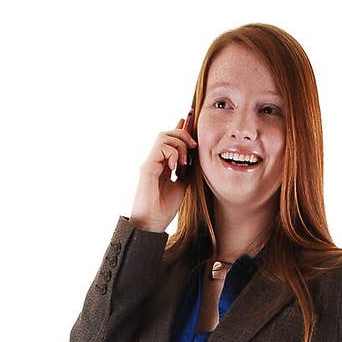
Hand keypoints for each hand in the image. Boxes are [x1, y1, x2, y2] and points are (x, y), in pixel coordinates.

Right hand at [129, 116, 197, 233]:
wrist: (152, 224)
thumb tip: (195, 158)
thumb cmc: (164, 209)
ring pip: (163, 136)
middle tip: (194, 147)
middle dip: (184, 134)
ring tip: (185, 162)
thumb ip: (186, 171)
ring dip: (179, 145)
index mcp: (162, 165)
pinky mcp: (147, 167)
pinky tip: (176, 167)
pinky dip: (173, 153)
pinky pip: (161, 148)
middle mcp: (154, 161)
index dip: (181, 128)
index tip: (190, 118)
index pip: (170, 140)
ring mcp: (150, 163)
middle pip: (167, 133)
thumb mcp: (182, 186)